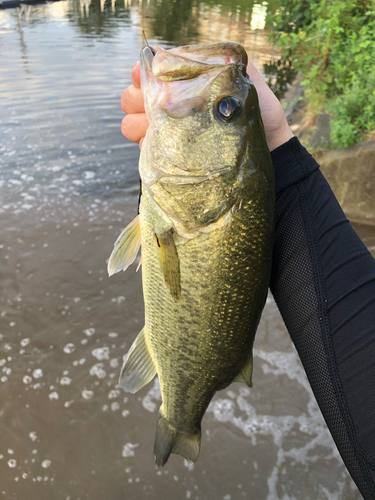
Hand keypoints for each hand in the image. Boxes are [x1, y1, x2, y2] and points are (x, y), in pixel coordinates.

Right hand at [121, 59, 292, 151]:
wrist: (269, 152)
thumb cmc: (260, 116)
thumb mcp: (247, 82)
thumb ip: (223, 64)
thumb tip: (189, 55)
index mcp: (186, 85)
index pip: (149, 73)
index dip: (142, 73)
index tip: (145, 78)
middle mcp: (172, 108)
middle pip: (131, 98)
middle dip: (136, 99)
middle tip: (152, 108)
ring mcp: (169, 133)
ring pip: (131, 124)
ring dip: (138, 125)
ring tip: (155, 130)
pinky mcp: (172, 157)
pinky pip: (145, 150)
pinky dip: (147, 147)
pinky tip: (161, 147)